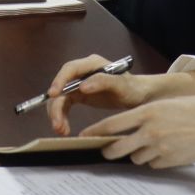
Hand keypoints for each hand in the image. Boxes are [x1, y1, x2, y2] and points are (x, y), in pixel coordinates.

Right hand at [44, 55, 194, 135]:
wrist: (140, 96)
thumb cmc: (134, 88)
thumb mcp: (122, 85)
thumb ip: (103, 81)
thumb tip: (82, 86)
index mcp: (91, 64)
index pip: (69, 69)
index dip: (59, 81)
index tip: (53, 95)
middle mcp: (81, 72)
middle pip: (61, 86)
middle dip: (56, 106)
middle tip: (57, 124)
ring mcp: (78, 83)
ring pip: (59, 97)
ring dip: (57, 114)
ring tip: (61, 130)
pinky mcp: (78, 95)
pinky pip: (65, 105)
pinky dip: (62, 116)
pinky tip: (64, 128)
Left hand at [92, 97, 194, 168]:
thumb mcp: (167, 104)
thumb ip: (147, 113)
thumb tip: (129, 124)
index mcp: (147, 113)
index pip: (112, 125)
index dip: (95, 132)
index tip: (85, 136)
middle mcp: (149, 132)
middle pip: (117, 147)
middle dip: (109, 150)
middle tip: (105, 150)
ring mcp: (160, 149)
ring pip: (135, 157)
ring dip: (136, 153)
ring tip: (147, 145)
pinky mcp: (170, 161)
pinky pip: (153, 163)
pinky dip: (153, 159)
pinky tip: (164, 151)